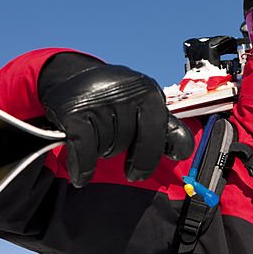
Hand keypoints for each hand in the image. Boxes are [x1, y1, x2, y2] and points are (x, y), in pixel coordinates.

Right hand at [38, 53, 193, 186]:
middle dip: (137, 161)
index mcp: (149, 93)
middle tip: (133, 173)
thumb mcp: (143, 103)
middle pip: (139, 145)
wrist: (70, 76)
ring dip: (104, 152)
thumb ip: (163, 125)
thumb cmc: (114, 98)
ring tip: (99, 140)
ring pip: (111, 148)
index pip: (170, 133)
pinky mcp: (73, 111)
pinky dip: (83, 168)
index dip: (165, 155)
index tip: (153, 168)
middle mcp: (127, 93)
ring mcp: (99, 100)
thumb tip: (182, 150)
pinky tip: (82, 177)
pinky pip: (85, 152)